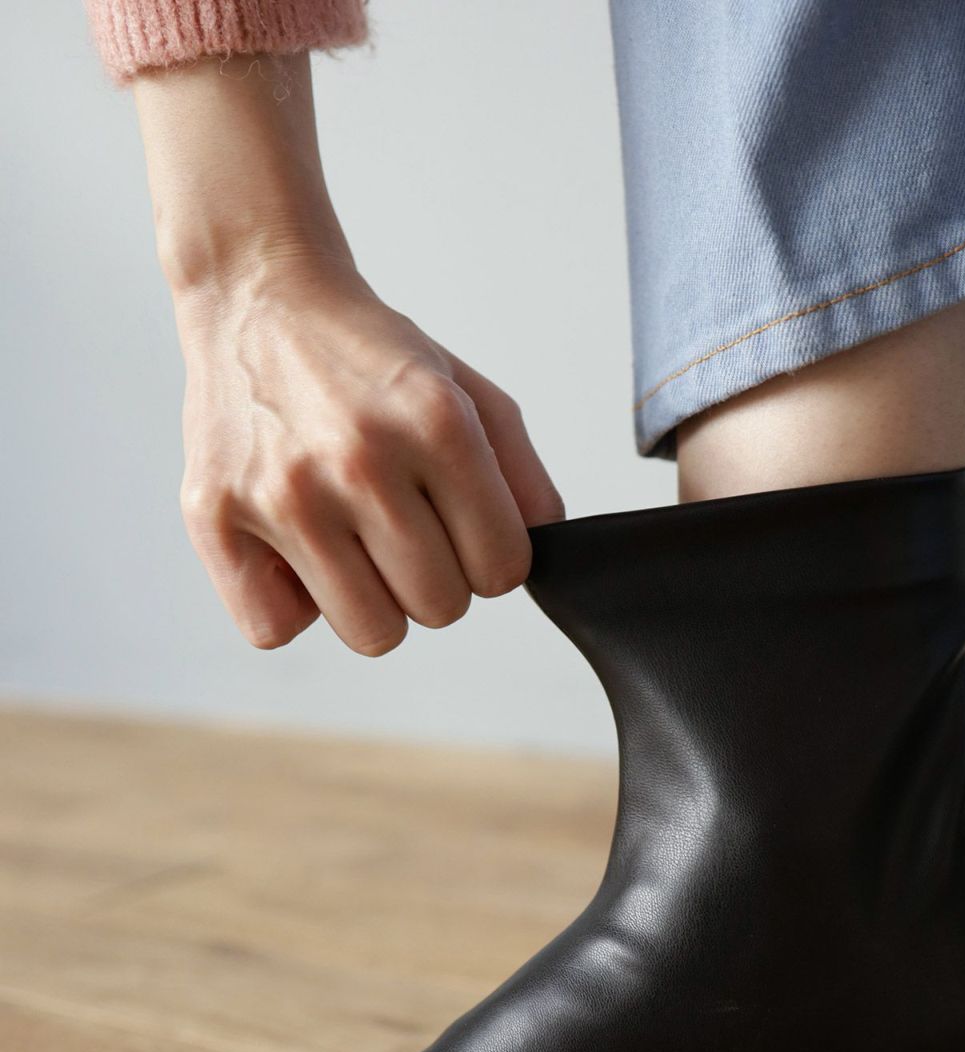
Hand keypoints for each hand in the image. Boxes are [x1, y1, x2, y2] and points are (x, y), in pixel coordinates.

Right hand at [174, 251, 563, 654]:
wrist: (259, 298)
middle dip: (433, 578)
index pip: (502, 570)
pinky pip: (275, 630)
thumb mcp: (468, 392)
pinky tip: (294, 552)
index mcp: (434, 423)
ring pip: (372, 633)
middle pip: (441, 608)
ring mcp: (284, 493)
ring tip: (349, 540)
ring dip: (371, 600)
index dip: (489, 557)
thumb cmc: (365, 357)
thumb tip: (544, 550)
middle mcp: (360, 460)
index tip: (462, 528)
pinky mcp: (215, 515)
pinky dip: (290, 607)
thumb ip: (522, 477)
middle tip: (401, 527)